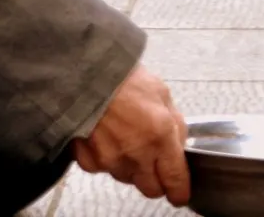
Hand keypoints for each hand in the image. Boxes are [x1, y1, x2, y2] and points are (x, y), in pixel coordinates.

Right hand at [73, 63, 190, 206]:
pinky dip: (105, 159)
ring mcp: (111, 160)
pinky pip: (103, 169)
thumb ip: (174, 123)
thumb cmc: (121, 76)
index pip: (176, 181)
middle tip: (152, 162)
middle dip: (155, 180)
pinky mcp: (89, 160)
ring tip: (124, 137)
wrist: (83, 71)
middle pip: (151, 189)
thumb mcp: (161, 92)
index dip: (179, 191)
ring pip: (127, 178)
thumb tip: (178, 144)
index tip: (179, 193)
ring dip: (130, 167)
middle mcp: (137, 154)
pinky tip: (104, 137)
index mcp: (160, 136)